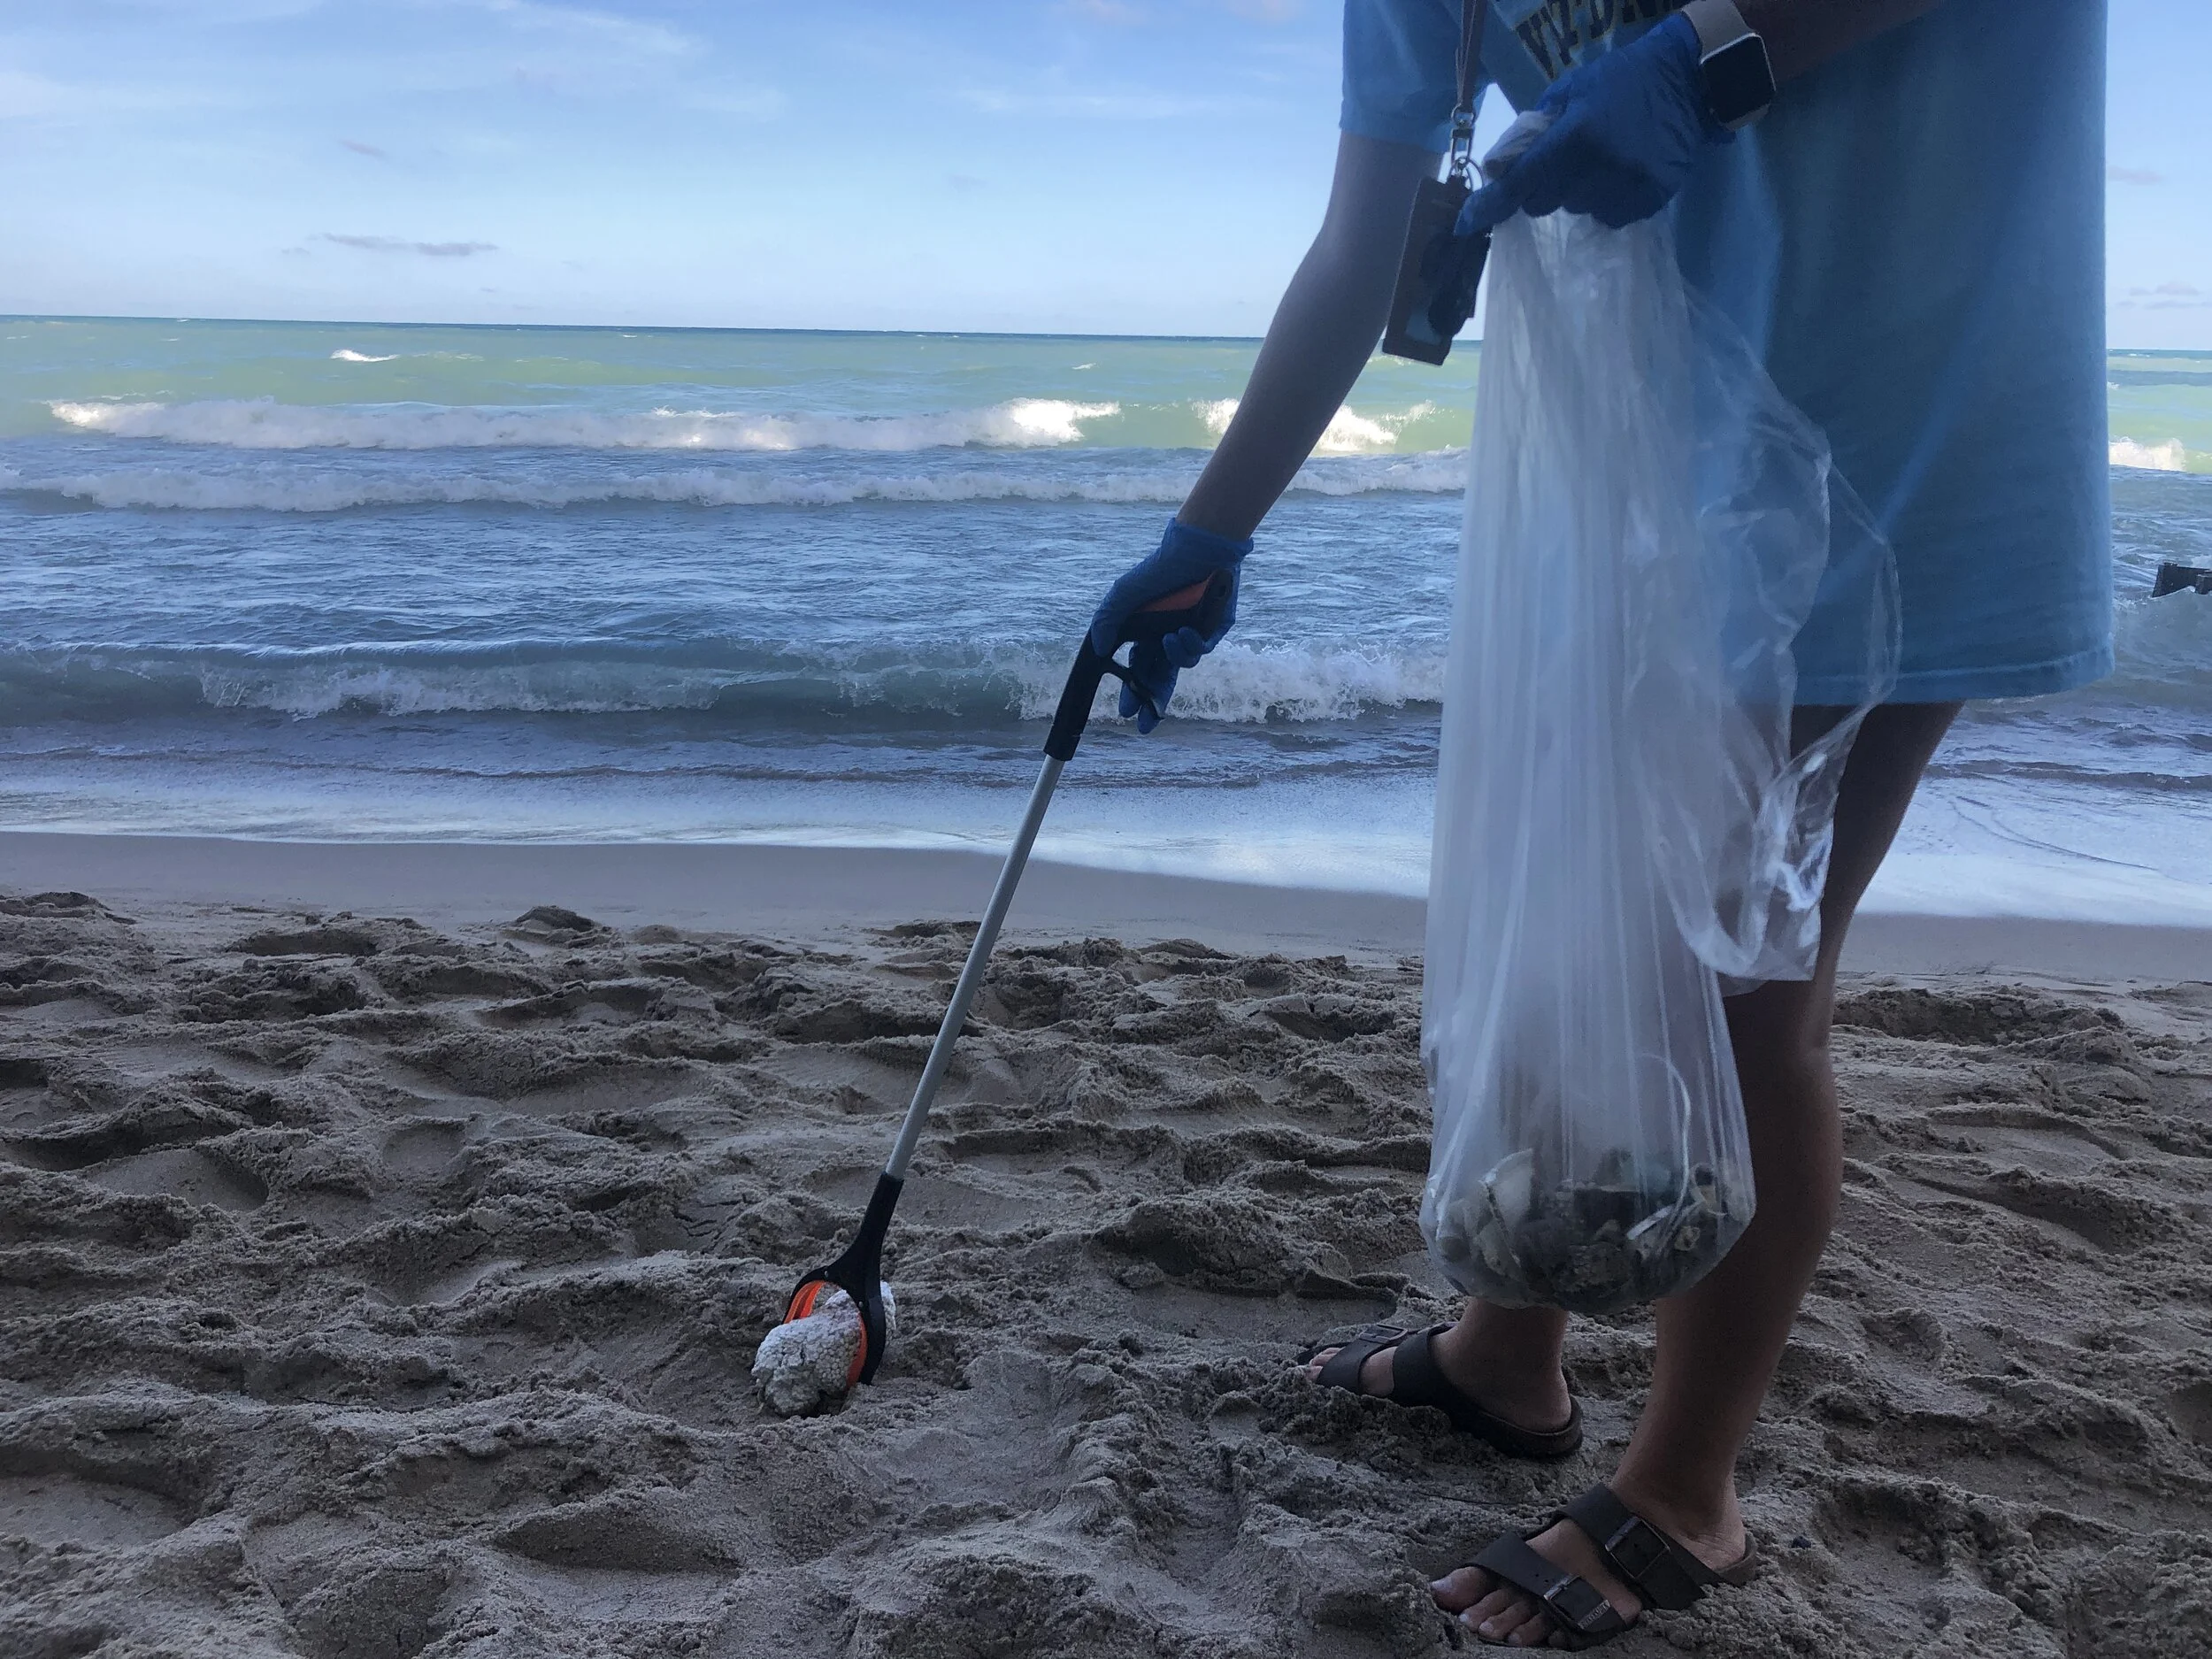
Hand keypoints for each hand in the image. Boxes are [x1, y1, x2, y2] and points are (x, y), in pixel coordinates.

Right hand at [1087, 518, 1249, 732]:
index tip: (1126, 712)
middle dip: (1153, 702)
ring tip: (1169, 639)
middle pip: (1162, 679)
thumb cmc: (1157, 570)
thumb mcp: (1122, 596)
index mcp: (1148, 635)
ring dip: (1175, 656)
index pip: (1139, 671)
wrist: (1193, 549)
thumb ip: (1106, 622)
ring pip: (1184, 663)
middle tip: (1146, 722)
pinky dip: (1191, 644)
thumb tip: (1098, 651)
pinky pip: (1203, 648)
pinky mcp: (1215, 629)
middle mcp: (1170, 638)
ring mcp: (1194, 634)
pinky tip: (1182, 632)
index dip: (1133, 693)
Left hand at [1458, 14, 1728, 236]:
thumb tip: (1498, 169)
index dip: (1490, 206)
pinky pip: (1610, 217)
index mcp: (1575, 136)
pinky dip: (1608, 200)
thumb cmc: (1620, 81)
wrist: (1688, 82)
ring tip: (1603, 160)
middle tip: (1566, 159)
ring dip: (1579, 192)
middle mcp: (1599, 168)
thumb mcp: (1570, 90)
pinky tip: (1623, 171)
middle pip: (1544, 204)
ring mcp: (1627, 187)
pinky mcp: (1650, 200)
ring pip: (1577, 211)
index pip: (1521, 182)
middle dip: (1544, 187)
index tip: (1466, 224)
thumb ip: (1532, 130)